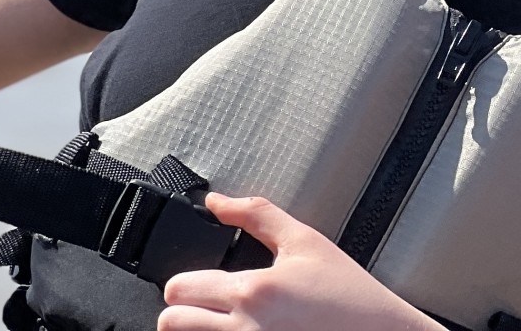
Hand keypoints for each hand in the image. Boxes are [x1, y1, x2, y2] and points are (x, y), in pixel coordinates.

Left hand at [159, 194, 437, 330]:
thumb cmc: (349, 295)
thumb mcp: (306, 241)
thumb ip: (257, 214)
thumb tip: (216, 202)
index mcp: (252, 291)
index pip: (179, 289)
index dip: (183, 283)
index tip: (196, 283)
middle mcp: (243, 329)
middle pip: (171, 323)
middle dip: (182, 311)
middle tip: (204, 306)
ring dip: (196, 330)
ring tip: (219, 322)